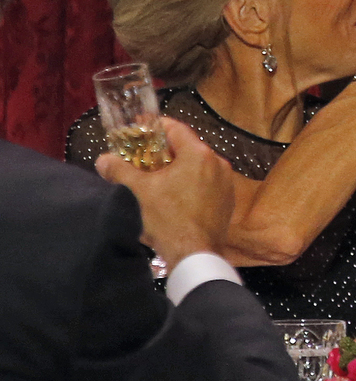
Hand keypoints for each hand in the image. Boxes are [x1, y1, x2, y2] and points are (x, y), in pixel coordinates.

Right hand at [95, 118, 235, 265]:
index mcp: (199, 154)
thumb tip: (103, 159)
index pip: (176, 129)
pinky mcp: (227, 200)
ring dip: (178, 168)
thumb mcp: (138, 192)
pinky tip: (174, 195)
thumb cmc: (167, 218)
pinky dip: (190, 183)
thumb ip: (120, 171)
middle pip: (188, 148)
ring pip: (198, 167)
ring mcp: (226, 183)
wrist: (194, 254)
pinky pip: (207, 183)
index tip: (139, 126)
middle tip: (143, 155)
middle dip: (164, 150)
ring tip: (156, 177)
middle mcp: (218, 163)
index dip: (155, 126)